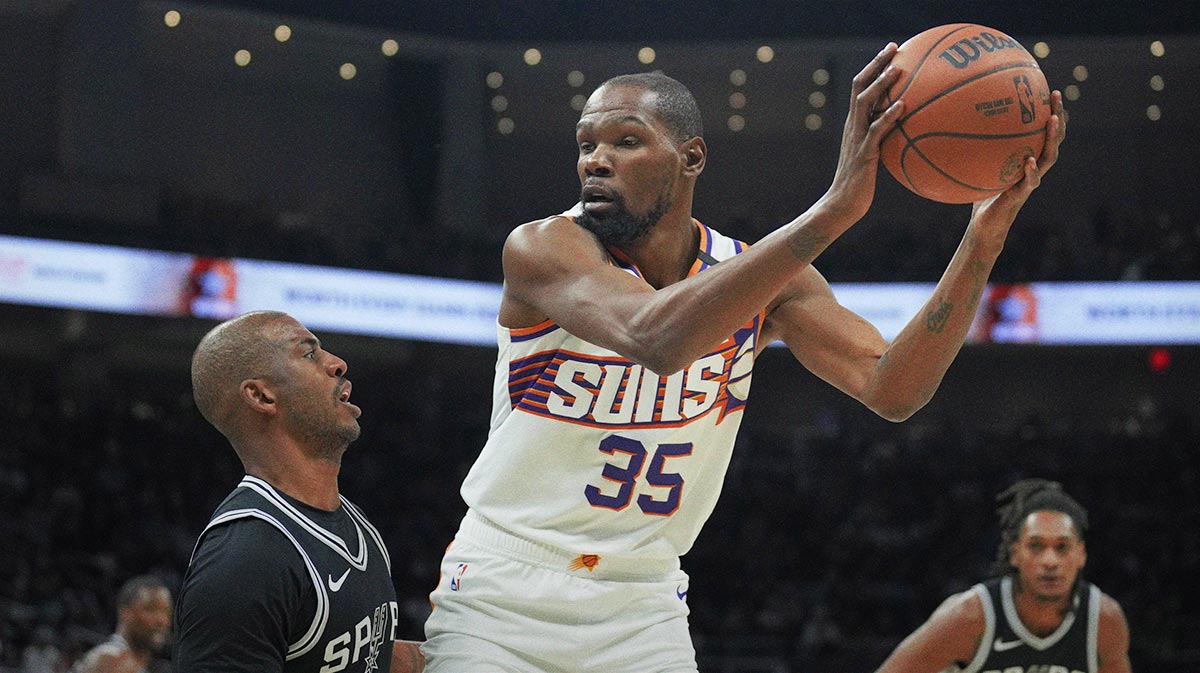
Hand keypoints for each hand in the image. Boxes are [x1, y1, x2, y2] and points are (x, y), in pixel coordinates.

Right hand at [822, 42, 905, 220]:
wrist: (842, 203)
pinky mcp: (864, 153)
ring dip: (881, 86)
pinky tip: (903, 106)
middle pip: (860, 87)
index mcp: (854, 124)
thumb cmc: (860, 183)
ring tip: (897, 70)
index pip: (861, 88)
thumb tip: (907, 131)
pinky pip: (876, 131)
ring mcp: (856, 138)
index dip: (874, 67)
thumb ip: (885, 139)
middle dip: (876, 65)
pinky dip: (888, 116)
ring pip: (866, 104)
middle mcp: (853, 126)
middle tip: (894, 47)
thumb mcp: (873, 156)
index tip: (891, 51)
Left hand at [970, 90, 1067, 249]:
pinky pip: (1029, 183)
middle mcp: (1031, 167)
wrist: (983, 225)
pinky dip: (1031, 172)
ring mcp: (1029, 181)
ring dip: (1052, 138)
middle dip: (1056, 115)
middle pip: (1051, 138)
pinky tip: (1030, 161)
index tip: (1044, 89)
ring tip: (1053, 120)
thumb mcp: (973, 167)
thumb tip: (949, 123)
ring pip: (1048, 157)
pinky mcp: (1020, 196)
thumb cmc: (978, 194)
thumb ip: (968, 149)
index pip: (1040, 131)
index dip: (1046, 111)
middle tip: (1054, 95)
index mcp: (1024, 158)